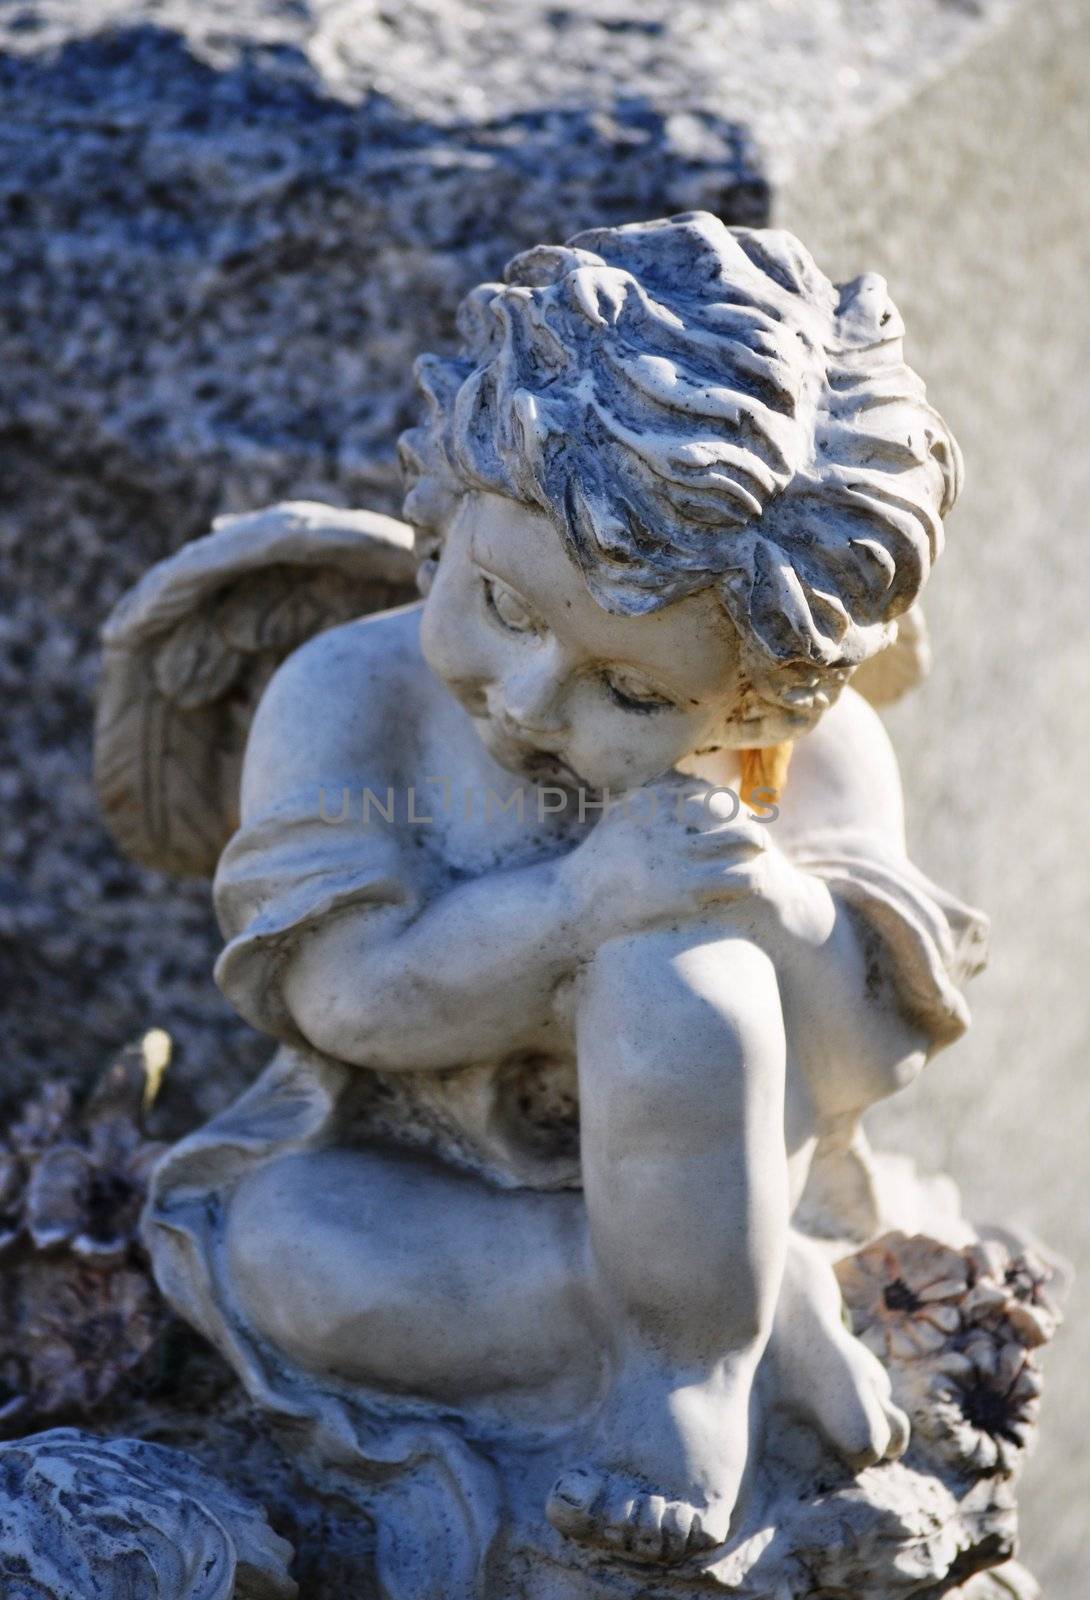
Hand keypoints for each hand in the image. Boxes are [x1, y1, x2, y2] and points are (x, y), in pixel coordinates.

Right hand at [559, 774, 782, 947]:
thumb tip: (670, 785)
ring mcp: (677, 856)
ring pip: (741, 844)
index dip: (729, 806)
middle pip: (731, 813)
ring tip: (763, 861)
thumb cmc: (595, 865)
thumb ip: (644, 800)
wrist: (573, 903)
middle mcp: (668, 823)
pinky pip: (735, 878)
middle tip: (761, 839)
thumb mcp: (617, 818)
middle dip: (751, 826)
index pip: (708, 793)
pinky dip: (749, 880)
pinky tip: (752, 886)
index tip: (739, 816)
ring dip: (754, 852)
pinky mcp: (684, 889)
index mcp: (654, 803)